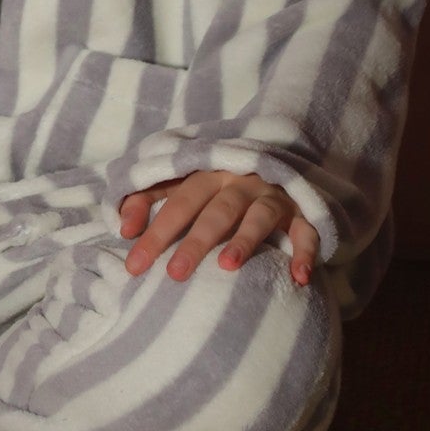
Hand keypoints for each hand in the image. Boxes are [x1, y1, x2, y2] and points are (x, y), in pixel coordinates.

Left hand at [118, 171, 319, 286]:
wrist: (277, 154)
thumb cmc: (217, 181)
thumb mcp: (181, 181)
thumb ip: (147, 198)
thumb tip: (122, 227)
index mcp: (207, 174)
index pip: (176, 203)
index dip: (155, 233)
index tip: (134, 266)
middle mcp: (240, 182)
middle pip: (215, 211)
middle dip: (195, 241)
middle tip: (175, 274)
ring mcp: (273, 195)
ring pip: (259, 216)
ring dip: (245, 239)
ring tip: (227, 266)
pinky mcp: (302, 210)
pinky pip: (307, 230)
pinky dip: (306, 251)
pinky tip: (299, 276)